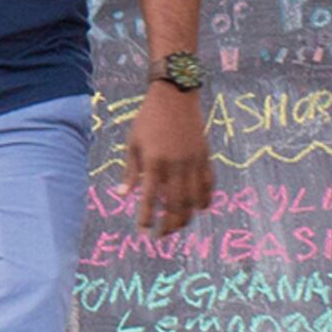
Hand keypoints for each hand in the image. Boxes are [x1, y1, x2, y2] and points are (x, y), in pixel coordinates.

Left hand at [129, 84, 212, 235]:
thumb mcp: (133, 144)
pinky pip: (209, 185)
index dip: (146, 218)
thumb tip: (123, 195)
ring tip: (178, 226)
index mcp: (154, 162)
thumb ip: (130, 171)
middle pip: (175, 205)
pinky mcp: (205, 157)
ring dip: (186, 217)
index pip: (149, 198)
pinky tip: (198, 208)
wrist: (175, 96)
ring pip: (193, 200)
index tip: (143, 231)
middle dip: (168, 225)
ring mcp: (193, 162)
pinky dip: (205, 199)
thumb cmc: (148, 119)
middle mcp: (175, 165)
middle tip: (161, 235)